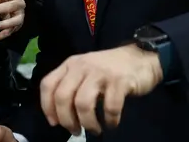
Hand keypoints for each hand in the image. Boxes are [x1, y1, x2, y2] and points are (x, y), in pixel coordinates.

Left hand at [40, 45, 162, 135]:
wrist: (141, 58)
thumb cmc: (109, 69)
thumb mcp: (85, 71)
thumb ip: (71, 86)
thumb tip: (58, 116)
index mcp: (70, 64)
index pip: (48, 85)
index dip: (47, 107)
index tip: (54, 123)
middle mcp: (82, 66)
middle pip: (63, 97)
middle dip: (67, 120)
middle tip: (76, 131)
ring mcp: (100, 73)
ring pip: (83, 104)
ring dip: (87, 123)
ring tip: (94, 130)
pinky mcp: (119, 81)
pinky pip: (110, 107)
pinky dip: (110, 120)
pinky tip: (112, 123)